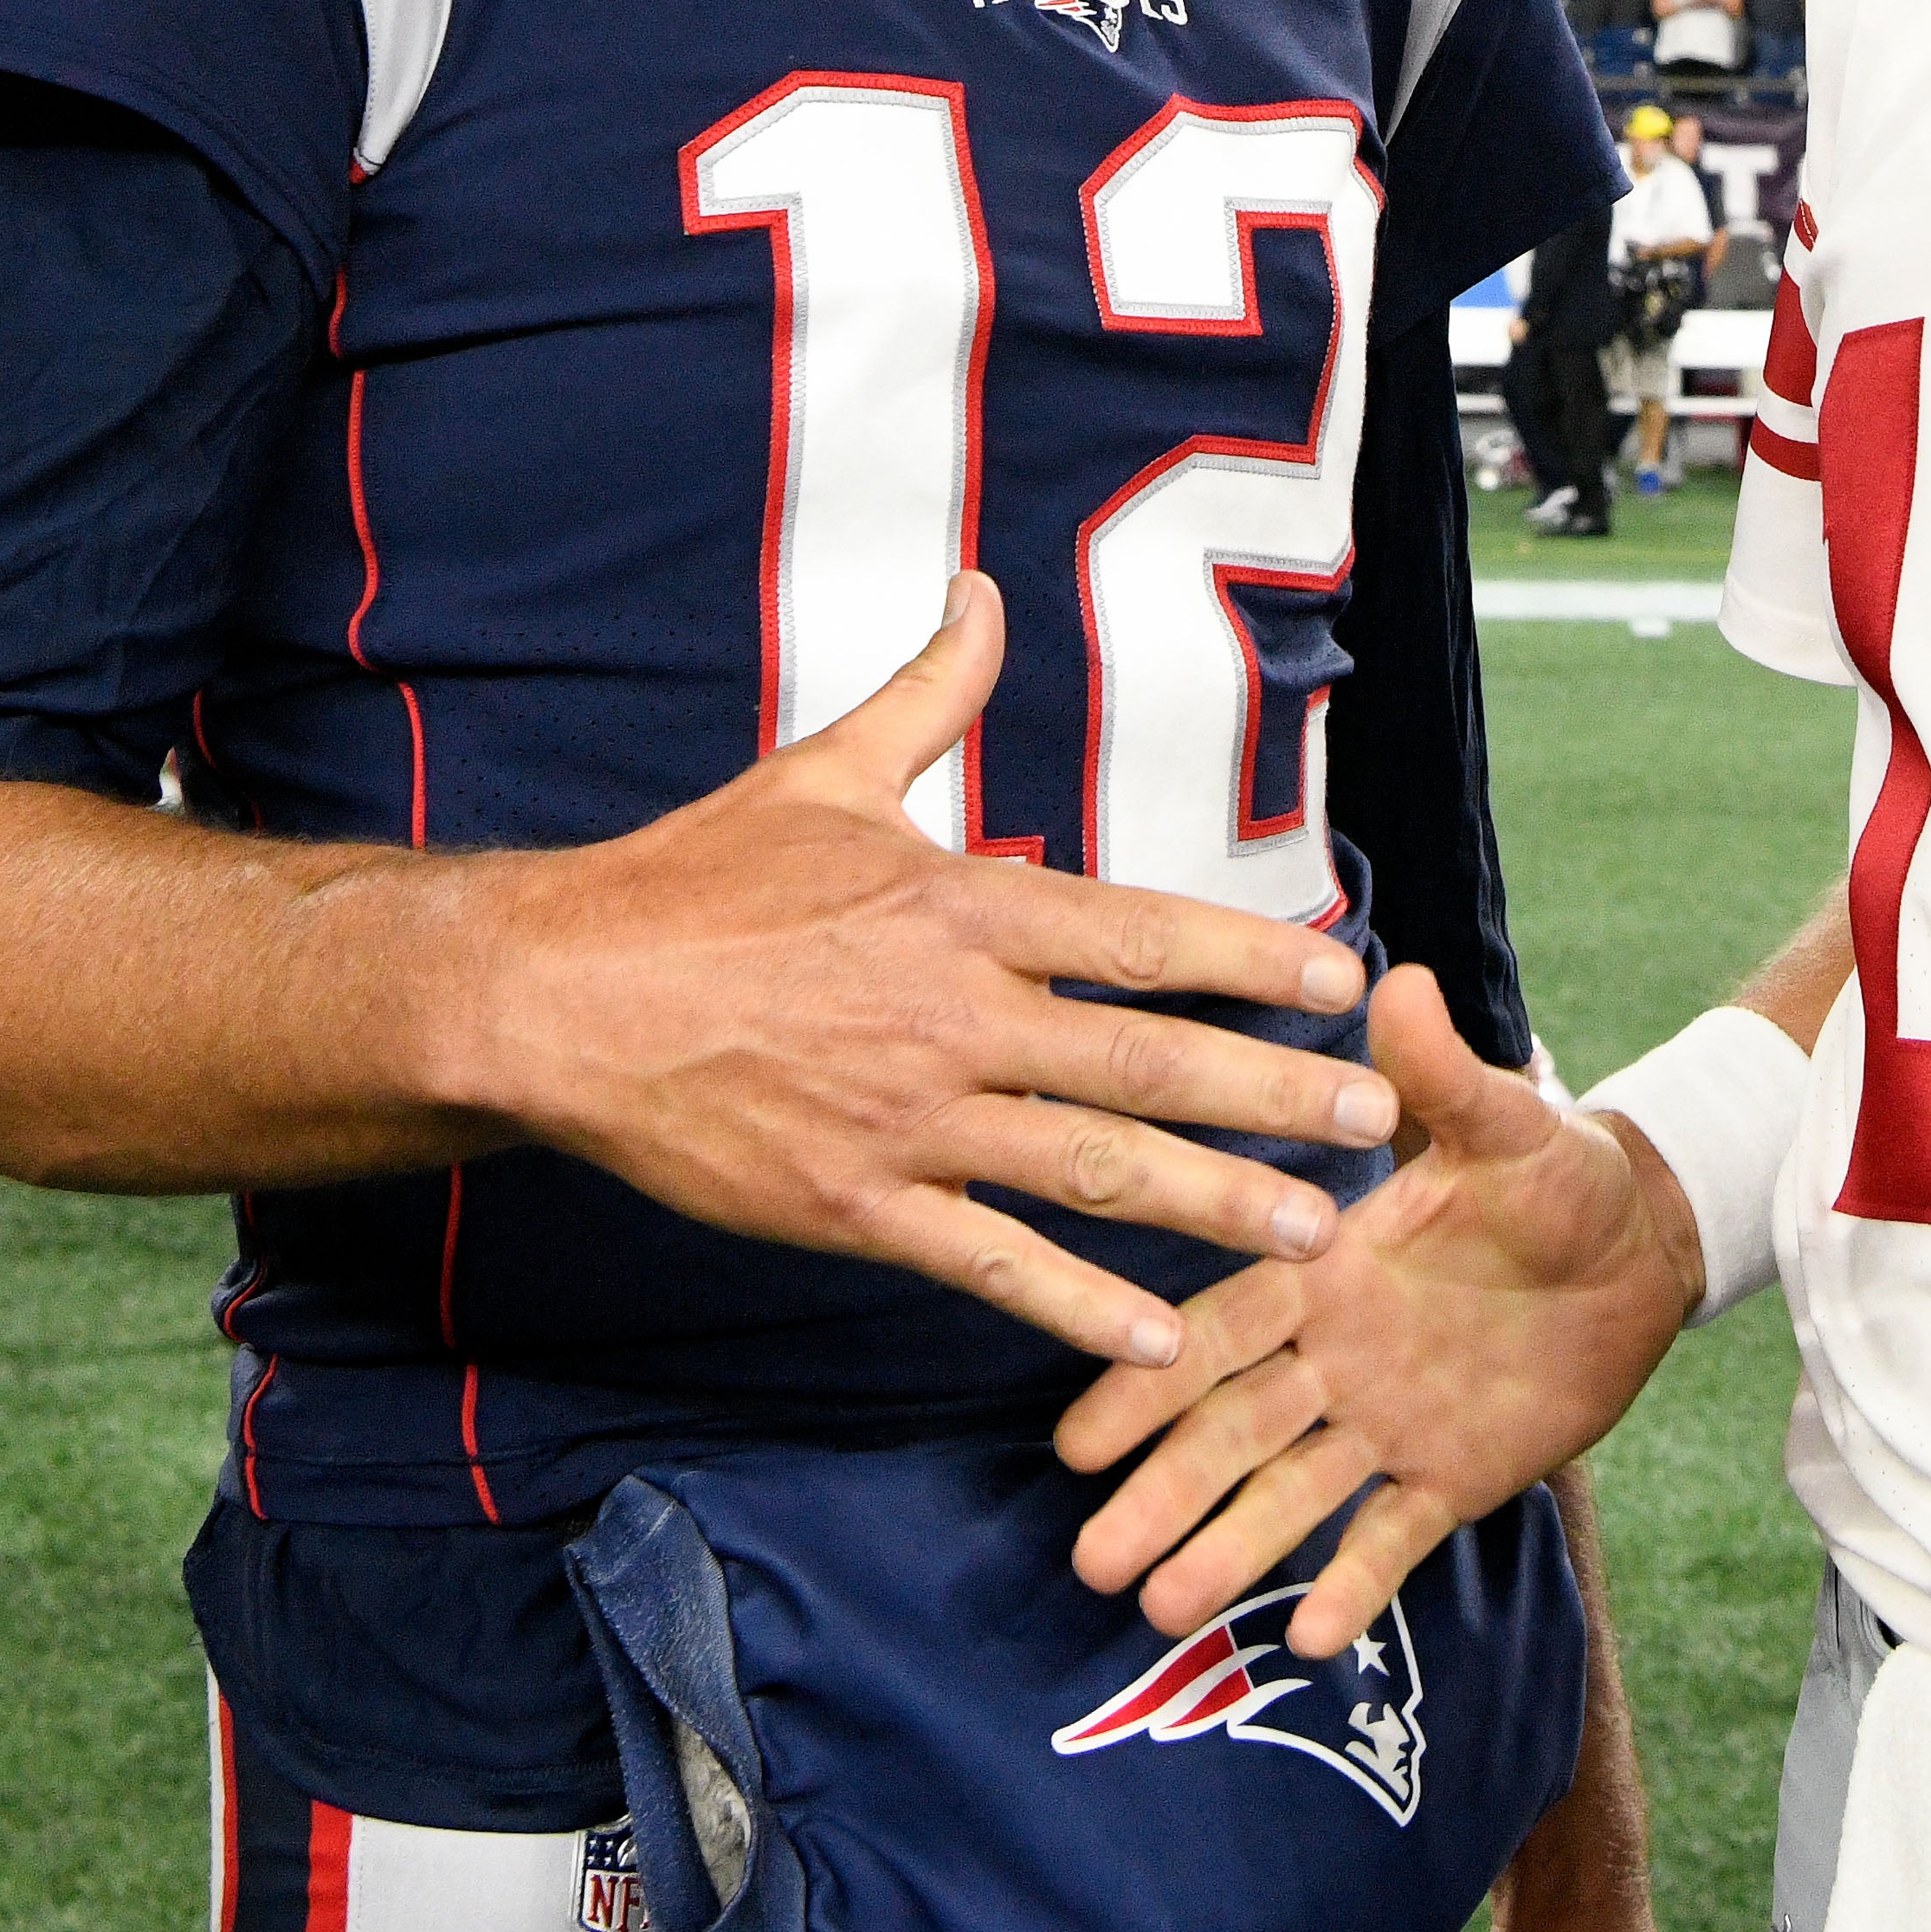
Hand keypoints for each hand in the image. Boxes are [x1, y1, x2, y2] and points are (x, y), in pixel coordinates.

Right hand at [473, 576, 1393, 1371]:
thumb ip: (929, 692)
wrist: (557, 997)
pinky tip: (1162, 1342)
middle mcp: (953, 1018)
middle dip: (1272, 1096)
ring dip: (1213, 1206)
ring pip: (1091, 1171)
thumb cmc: (696, 882)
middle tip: (1373, 1122)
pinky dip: (1081, 1307)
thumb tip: (980, 589)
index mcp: (961, 909)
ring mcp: (908, 1122)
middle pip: (1146, 1063)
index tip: (1343, 980)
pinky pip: (991, 1267)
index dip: (1251, 960)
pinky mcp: (854, 1209)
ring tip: (1314, 1234)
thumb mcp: (825, 771)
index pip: (1140, 935)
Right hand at [1055, 967, 1696, 1659]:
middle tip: (1089, 1560)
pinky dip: (1353, 1585)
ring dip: (1229, 1548)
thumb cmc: (1558, 1172)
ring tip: (1158, 1612)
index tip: (1075, 1440)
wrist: (1642, 1244)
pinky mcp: (1456, 1476)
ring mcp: (1391, 1420)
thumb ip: (1443, 1077)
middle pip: (1234, 1429)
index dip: (1149, 1381)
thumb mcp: (1505, 1122)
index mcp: (1331, 1268)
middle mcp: (1340, 1353)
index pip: (1223, 1328)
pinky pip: (1394, 1536)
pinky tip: (1304, 1641)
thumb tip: (1402, 982)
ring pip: (1292, 1493)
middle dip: (1163, 1491)